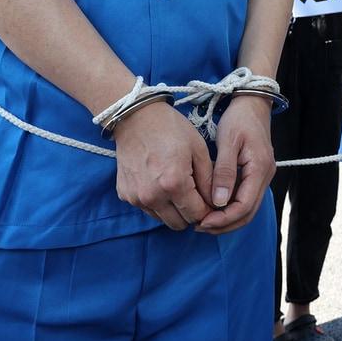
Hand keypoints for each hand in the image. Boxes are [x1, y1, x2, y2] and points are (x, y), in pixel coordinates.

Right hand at [113, 100, 212, 229]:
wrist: (135, 117)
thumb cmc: (171, 129)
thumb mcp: (198, 149)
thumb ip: (209, 180)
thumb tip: (216, 203)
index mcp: (174, 184)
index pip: (197, 215)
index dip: (208, 210)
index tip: (210, 200)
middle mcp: (153, 196)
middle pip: (179, 223)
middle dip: (191, 213)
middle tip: (195, 194)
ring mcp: (136, 197)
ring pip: (163, 219)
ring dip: (173, 210)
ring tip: (177, 186)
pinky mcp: (125, 195)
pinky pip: (147, 209)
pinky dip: (157, 202)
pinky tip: (160, 181)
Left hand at [197, 95, 276, 233]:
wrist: (253, 103)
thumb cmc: (239, 118)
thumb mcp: (228, 141)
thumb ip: (224, 172)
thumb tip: (219, 201)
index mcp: (260, 169)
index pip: (244, 206)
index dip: (223, 219)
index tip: (202, 221)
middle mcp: (265, 176)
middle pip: (247, 213)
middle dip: (224, 224)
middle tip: (200, 226)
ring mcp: (263, 176)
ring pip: (247, 208)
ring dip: (227, 219)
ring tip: (204, 220)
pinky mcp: (256, 174)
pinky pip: (246, 198)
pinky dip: (230, 208)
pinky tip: (213, 207)